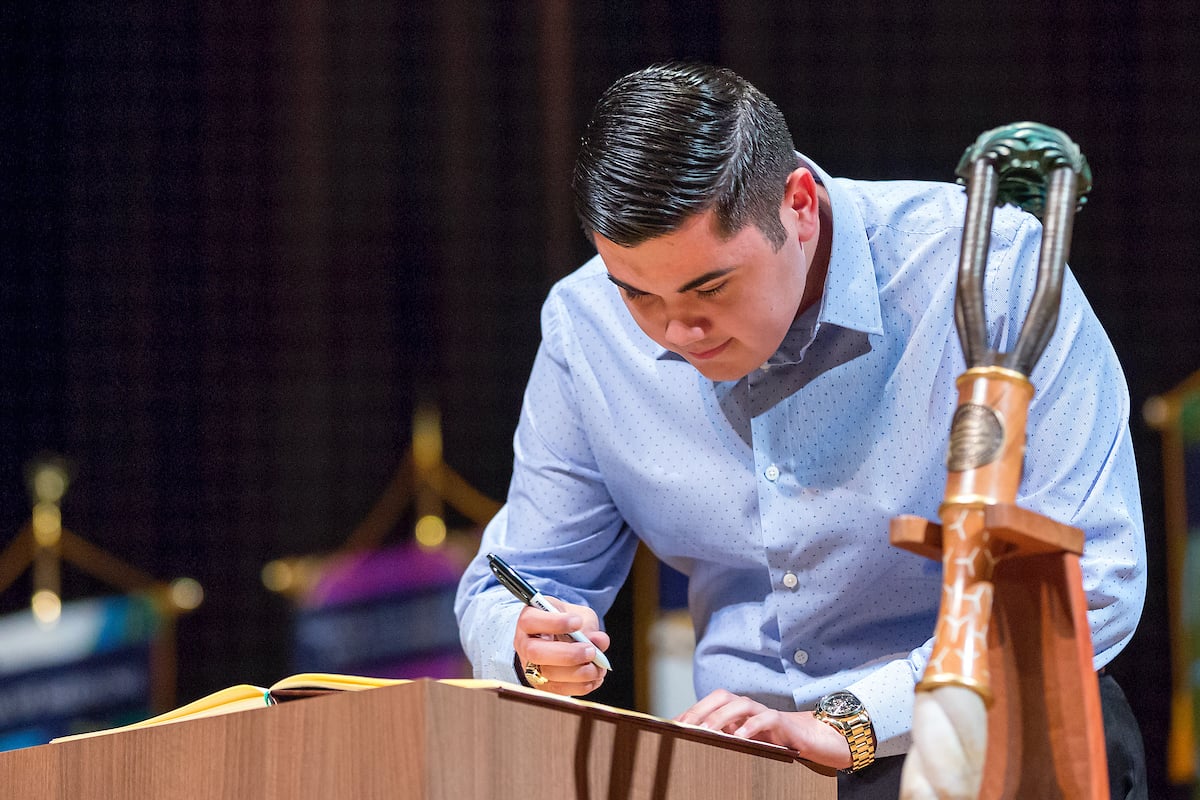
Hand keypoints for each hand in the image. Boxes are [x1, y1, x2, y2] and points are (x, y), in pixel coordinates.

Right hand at [513, 597, 609, 696]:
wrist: (559, 635)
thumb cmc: (567, 622)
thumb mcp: (579, 615)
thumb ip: (589, 626)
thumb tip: (599, 641)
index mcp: (529, 619)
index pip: (531, 621)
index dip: (555, 623)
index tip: (577, 622)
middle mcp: (524, 643)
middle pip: (535, 652)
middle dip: (568, 654)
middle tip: (591, 651)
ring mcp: (530, 666)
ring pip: (547, 674)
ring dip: (578, 673)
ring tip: (598, 667)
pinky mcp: (541, 684)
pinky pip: (557, 690)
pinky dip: (580, 686)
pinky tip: (594, 678)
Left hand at [675, 689, 851, 769]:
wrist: (815, 740)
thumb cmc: (777, 743)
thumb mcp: (747, 742)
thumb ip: (727, 739)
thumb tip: (696, 744)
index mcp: (738, 712)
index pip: (710, 703)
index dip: (692, 711)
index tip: (674, 725)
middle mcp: (749, 708)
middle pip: (721, 697)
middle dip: (702, 709)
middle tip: (686, 726)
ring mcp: (766, 713)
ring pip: (741, 704)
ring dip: (722, 716)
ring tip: (708, 730)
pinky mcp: (783, 722)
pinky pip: (767, 717)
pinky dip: (752, 725)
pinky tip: (741, 736)